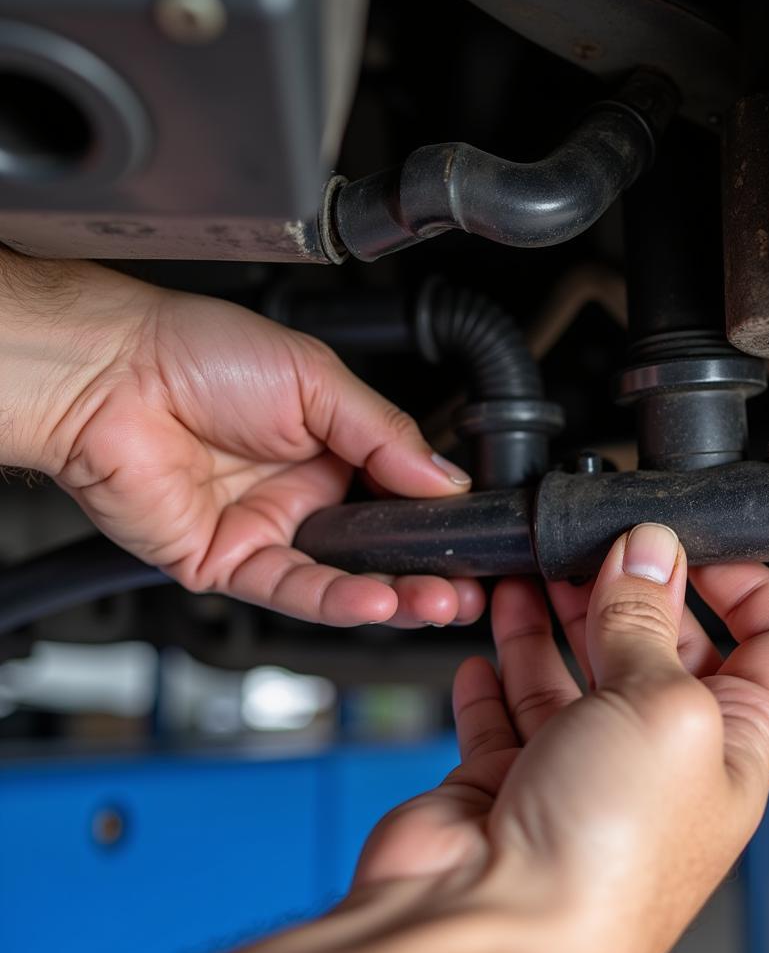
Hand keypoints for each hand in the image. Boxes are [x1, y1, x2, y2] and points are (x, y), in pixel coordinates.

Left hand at [0, 252, 483, 627]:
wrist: (108, 372)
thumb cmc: (196, 353)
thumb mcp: (319, 382)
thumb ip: (387, 436)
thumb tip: (447, 477)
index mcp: (329, 444)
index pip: (399, 493)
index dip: (436, 517)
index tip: (476, 533)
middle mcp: (299, 493)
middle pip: (375, 547)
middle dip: (428, 571)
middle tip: (471, 585)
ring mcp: (264, 530)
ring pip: (340, 578)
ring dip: (395, 594)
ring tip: (442, 599)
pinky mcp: (225, 563)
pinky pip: (291, 590)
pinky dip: (338, 598)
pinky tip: (380, 598)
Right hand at [96, 525, 768, 952]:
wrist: (491, 937)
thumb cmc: (604, 864)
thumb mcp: (659, 705)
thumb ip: (649, 620)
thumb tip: (647, 553)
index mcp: (727, 745)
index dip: (748, 587)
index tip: (698, 544)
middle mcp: (656, 758)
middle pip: (657, 648)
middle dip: (630, 589)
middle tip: (596, 548)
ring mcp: (578, 769)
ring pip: (572, 670)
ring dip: (554, 617)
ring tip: (532, 574)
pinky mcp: (507, 780)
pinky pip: (504, 711)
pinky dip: (496, 674)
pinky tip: (488, 648)